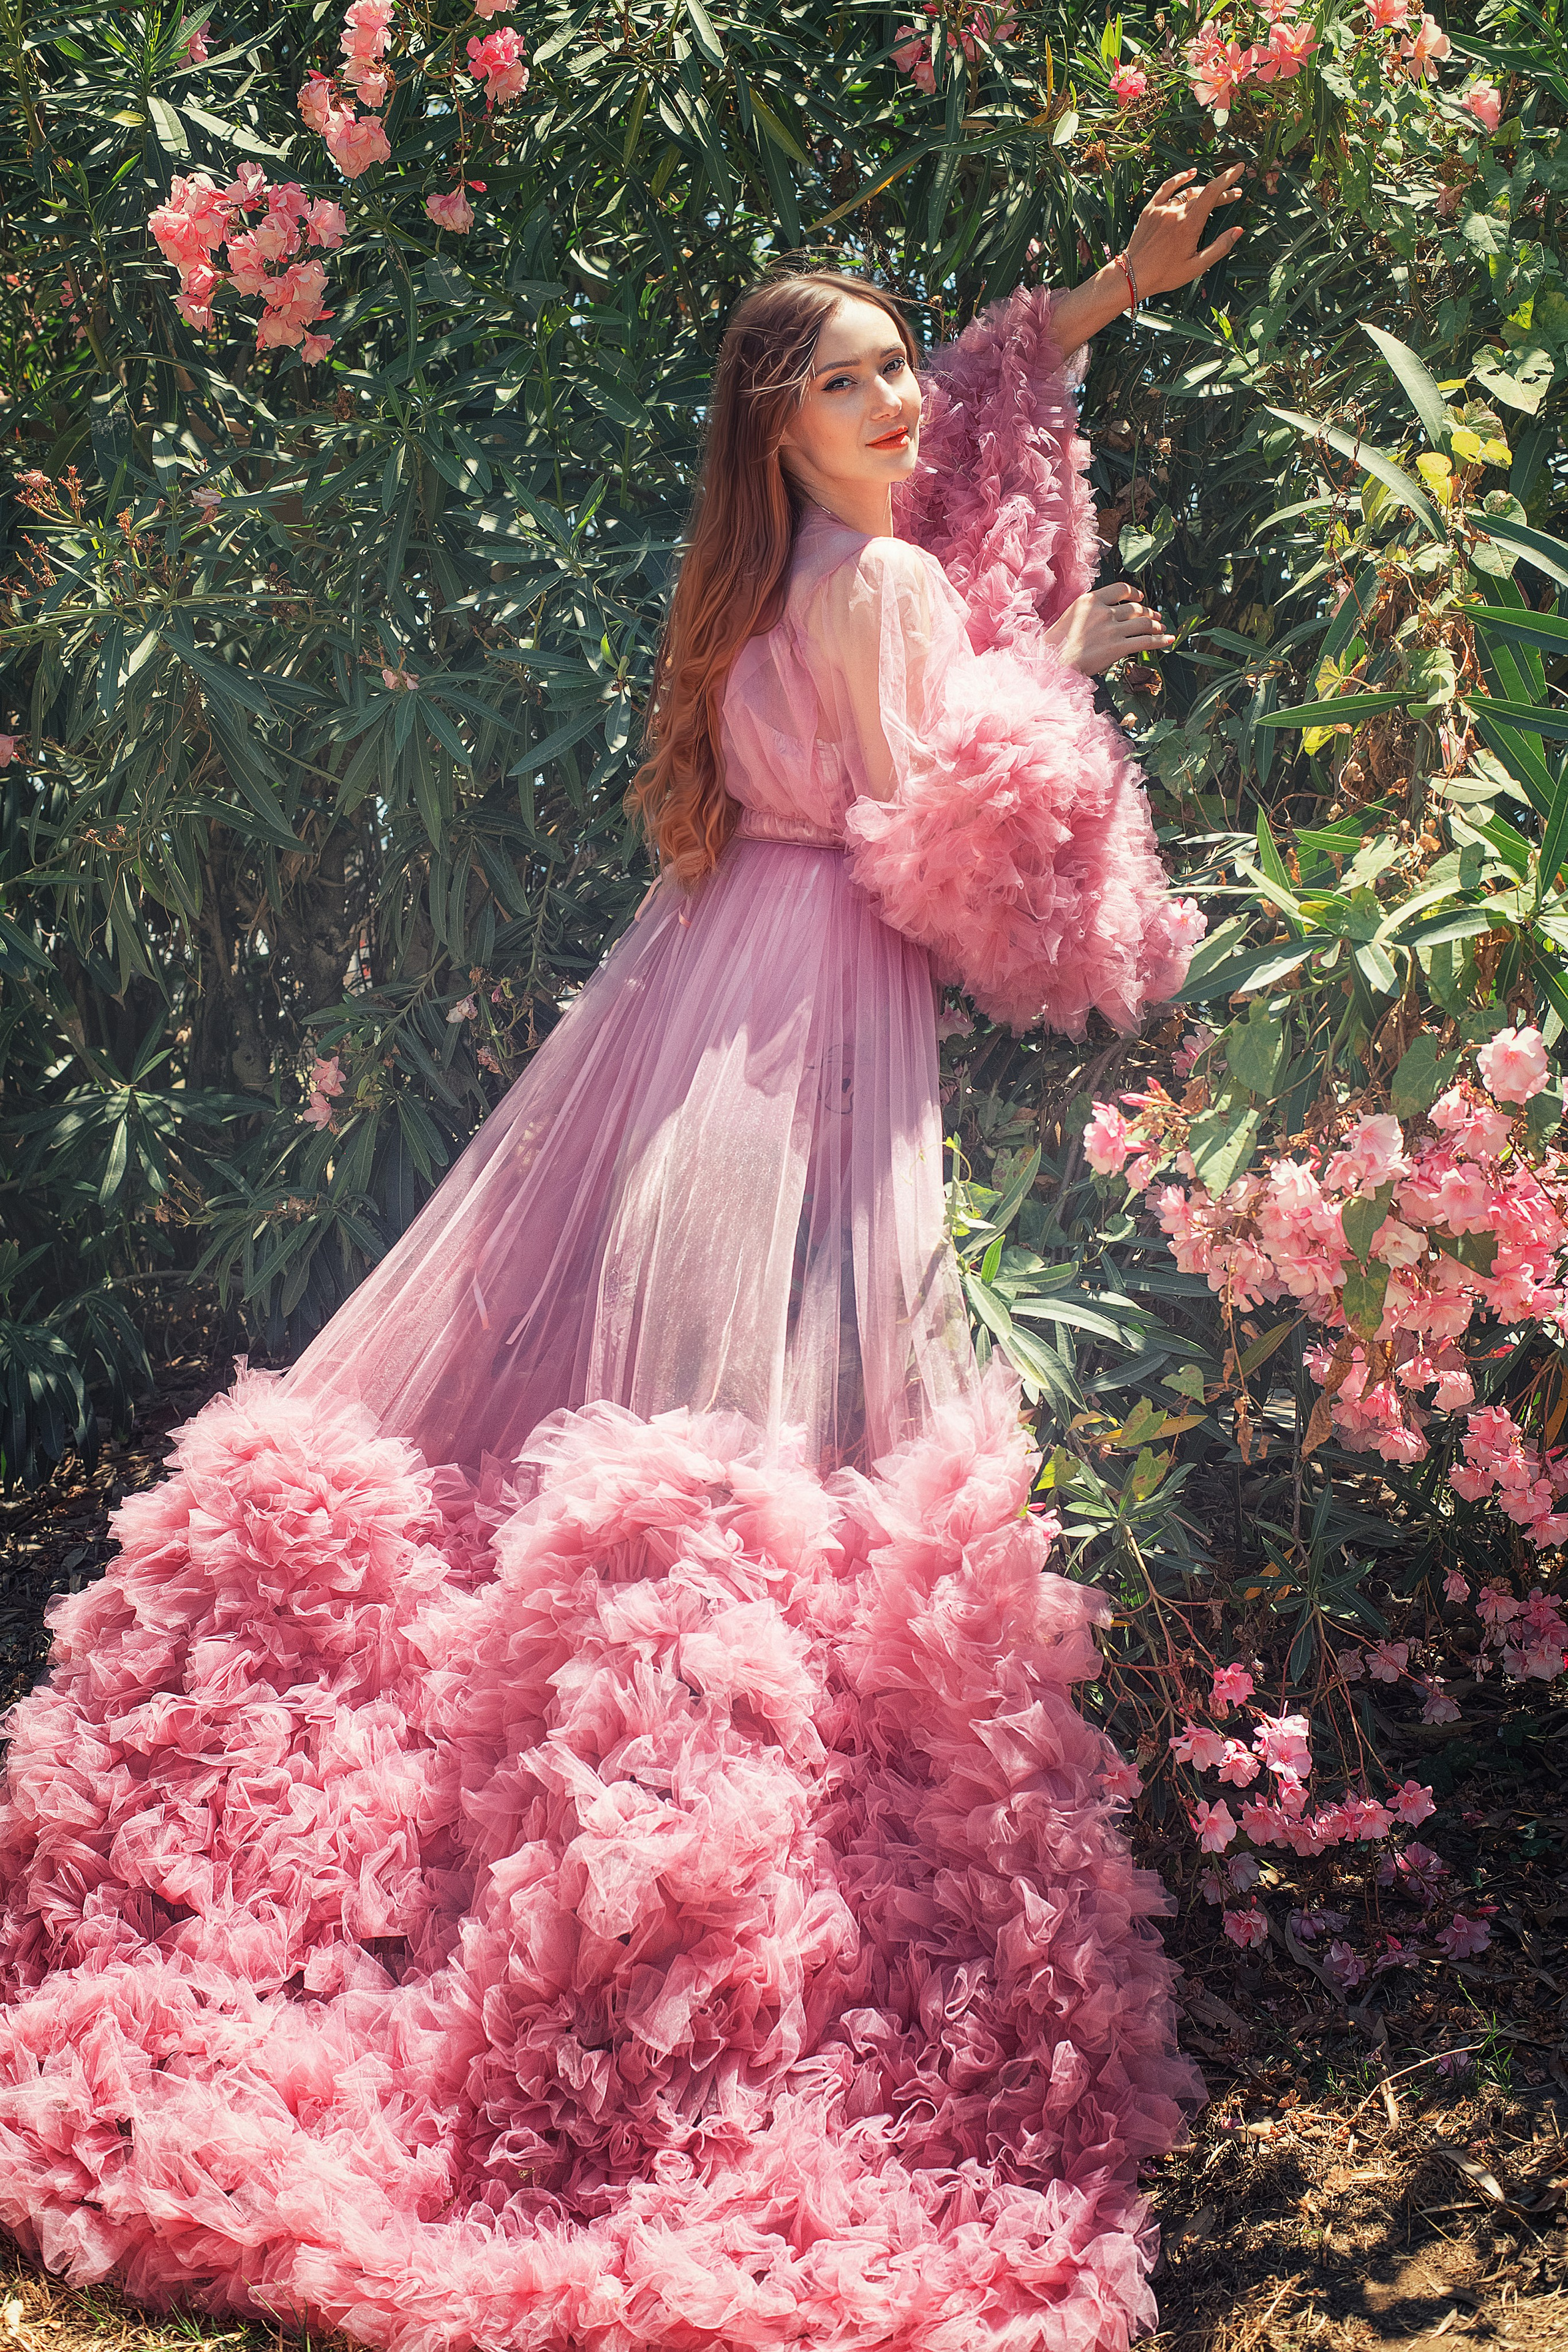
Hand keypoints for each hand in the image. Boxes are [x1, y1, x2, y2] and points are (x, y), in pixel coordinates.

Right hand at [1043, 583, 1173, 676]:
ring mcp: (1111, 629)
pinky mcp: (1116, 647)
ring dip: (1155, 625)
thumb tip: (1107, 615)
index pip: (1120, 589)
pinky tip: (1168, 640)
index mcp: (1090, 600)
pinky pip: (1145, 641)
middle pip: (1134, 608)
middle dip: (1148, 612)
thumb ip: (1090, 612)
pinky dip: (1160, 640)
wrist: (1049, 662)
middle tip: (1155, 617)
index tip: (1140, 598)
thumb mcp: (1071, 616)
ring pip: (1143, 623)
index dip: (1134, 593)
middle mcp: (1103, 611)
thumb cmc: (1055, 644)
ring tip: (1161, 628)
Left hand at [1126, 164, 1245, 299]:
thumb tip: (1238, 230)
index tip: (1240, 168)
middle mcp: (1176, 212)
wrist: (1133, 275)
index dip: (1228, 178)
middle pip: (1204, 194)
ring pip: (1188, 192)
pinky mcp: (1150, 209)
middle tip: (1235, 195)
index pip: (1213, 193)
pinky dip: (1180, 179)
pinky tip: (1191, 174)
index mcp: (1189, 225)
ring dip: (1204, 191)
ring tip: (1215, 194)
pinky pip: (1167, 187)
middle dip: (1222, 192)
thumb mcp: (1196, 267)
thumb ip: (1219, 247)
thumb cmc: (1165, 275)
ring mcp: (1162, 208)